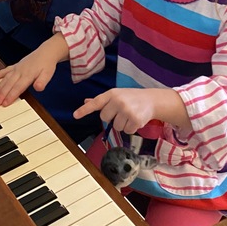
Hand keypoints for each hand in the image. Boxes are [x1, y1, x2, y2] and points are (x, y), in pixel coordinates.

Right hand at [0, 35, 68, 105]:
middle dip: (2, 94)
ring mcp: (17, 68)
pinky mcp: (16, 66)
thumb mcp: (48, 74)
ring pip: (5, 79)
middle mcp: (20, 71)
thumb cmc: (47, 64)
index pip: (18, 88)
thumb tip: (38, 88)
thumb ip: (42, 82)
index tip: (5, 103)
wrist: (47, 52)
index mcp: (28, 75)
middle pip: (9, 85)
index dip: (11, 96)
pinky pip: (5, 70)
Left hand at [74, 87, 190, 135]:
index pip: (96, 103)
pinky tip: (135, 120)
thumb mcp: (116, 95)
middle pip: (105, 118)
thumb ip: (101, 101)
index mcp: (112, 94)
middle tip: (121, 112)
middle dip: (112, 118)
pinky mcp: (135, 120)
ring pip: (116, 127)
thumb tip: (86, 101)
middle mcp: (118, 101)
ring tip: (130, 115)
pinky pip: (126, 131)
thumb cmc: (131, 97)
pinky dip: (130, 128)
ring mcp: (127, 111)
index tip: (75, 115)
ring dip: (122, 124)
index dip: (84, 110)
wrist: (151, 99)